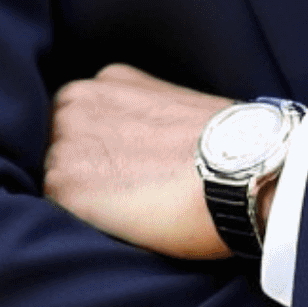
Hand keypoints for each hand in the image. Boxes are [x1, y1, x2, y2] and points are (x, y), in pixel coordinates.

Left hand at [44, 64, 234, 258]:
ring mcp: (64, 143)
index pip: (82, 125)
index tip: (133, 171)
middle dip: (90, 173)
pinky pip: (62, 214)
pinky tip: (129, 223)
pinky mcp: (65, 186)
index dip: (105, 154)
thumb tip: (130, 144)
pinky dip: (88, 224)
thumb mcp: (172, 106)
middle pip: (63, 149)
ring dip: (88, 200)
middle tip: (136, 193)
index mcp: (102, 82)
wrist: (246, 169)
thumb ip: (136, 115)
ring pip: (61, 182)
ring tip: (136, 209)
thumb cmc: (226, 145)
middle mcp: (73, 104)